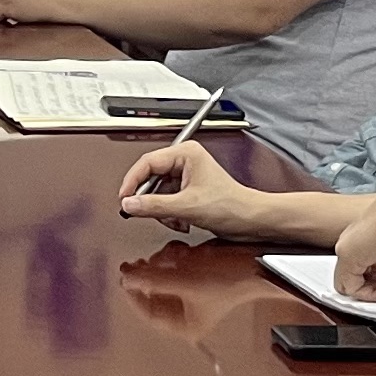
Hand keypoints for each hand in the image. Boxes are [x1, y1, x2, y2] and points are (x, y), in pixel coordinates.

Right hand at [117, 140, 237, 233]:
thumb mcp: (187, 207)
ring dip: (163, 211)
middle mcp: (185, 161)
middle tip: (149, 213)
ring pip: (158, 193)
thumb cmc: (232, 205)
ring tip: (175, 220)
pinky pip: (167, 201)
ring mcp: (187, 176)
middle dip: (152, 201)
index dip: (132, 181)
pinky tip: (181, 222)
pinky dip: (170, 214)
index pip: (147, 162)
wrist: (251, 220)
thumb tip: (129, 203)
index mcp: (185, 153)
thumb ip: (154, 206)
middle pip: (151, 179)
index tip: (124, 197)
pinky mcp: (189, 190)